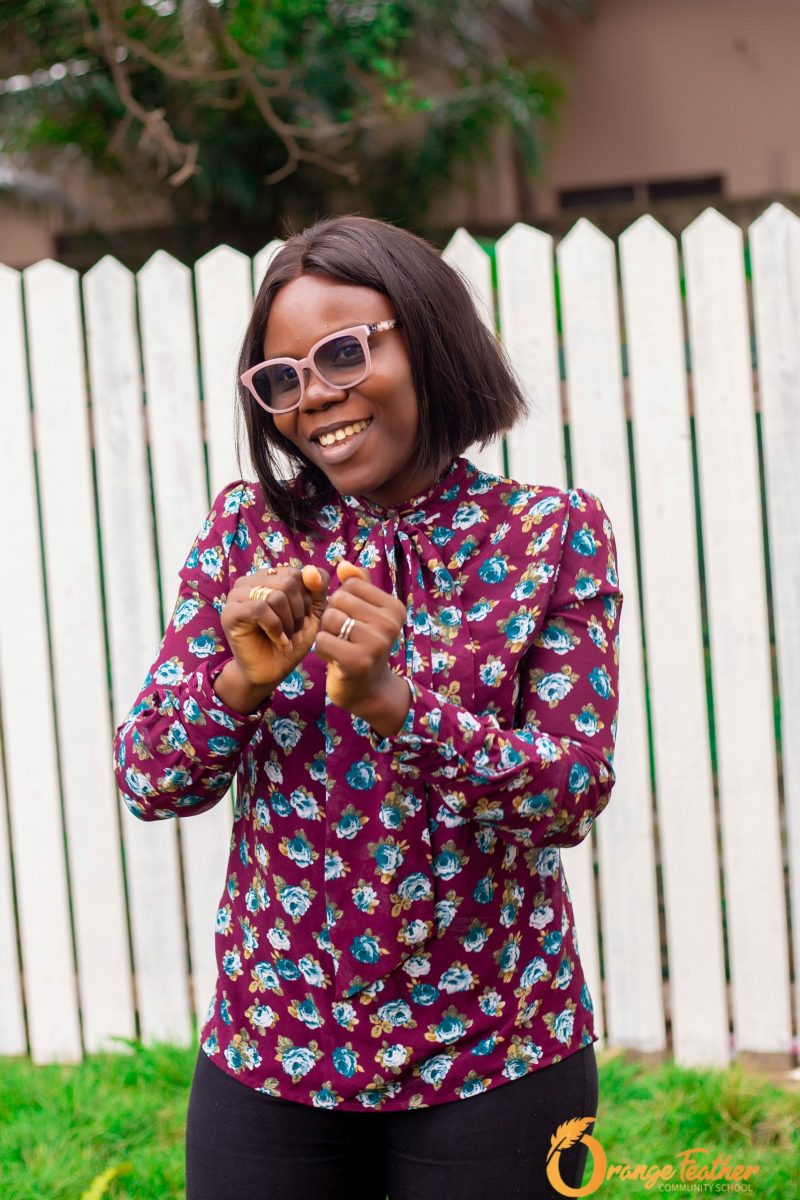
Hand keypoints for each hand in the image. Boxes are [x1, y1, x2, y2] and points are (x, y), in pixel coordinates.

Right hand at [218, 565, 329, 701]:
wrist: (271, 671)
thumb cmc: (290, 641)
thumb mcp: (312, 614)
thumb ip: (316, 589)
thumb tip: (311, 570)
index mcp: (269, 576)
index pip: (297, 574)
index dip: (307, 599)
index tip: (305, 620)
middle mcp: (251, 581)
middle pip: (287, 582)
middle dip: (298, 611)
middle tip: (295, 631)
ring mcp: (237, 595)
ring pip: (275, 595)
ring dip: (288, 622)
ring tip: (287, 636)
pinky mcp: (230, 612)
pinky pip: (259, 609)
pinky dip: (275, 628)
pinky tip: (279, 641)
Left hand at [315, 561, 411, 734]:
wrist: (369, 690)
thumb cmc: (363, 646)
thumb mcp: (365, 613)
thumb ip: (357, 586)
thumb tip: (343, 564)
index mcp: (395, 608)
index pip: (351, 583)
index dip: (342, 600)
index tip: (354, 621)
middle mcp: (390, 624)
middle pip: (338, 599)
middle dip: (332, 617)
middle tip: (345, 637)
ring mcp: (376, 644)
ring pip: (329, 618)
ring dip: (326, 633)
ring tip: (340, 647)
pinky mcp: (358, 662)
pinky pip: (323, 640)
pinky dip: (322, 650)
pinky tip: (335, 660)